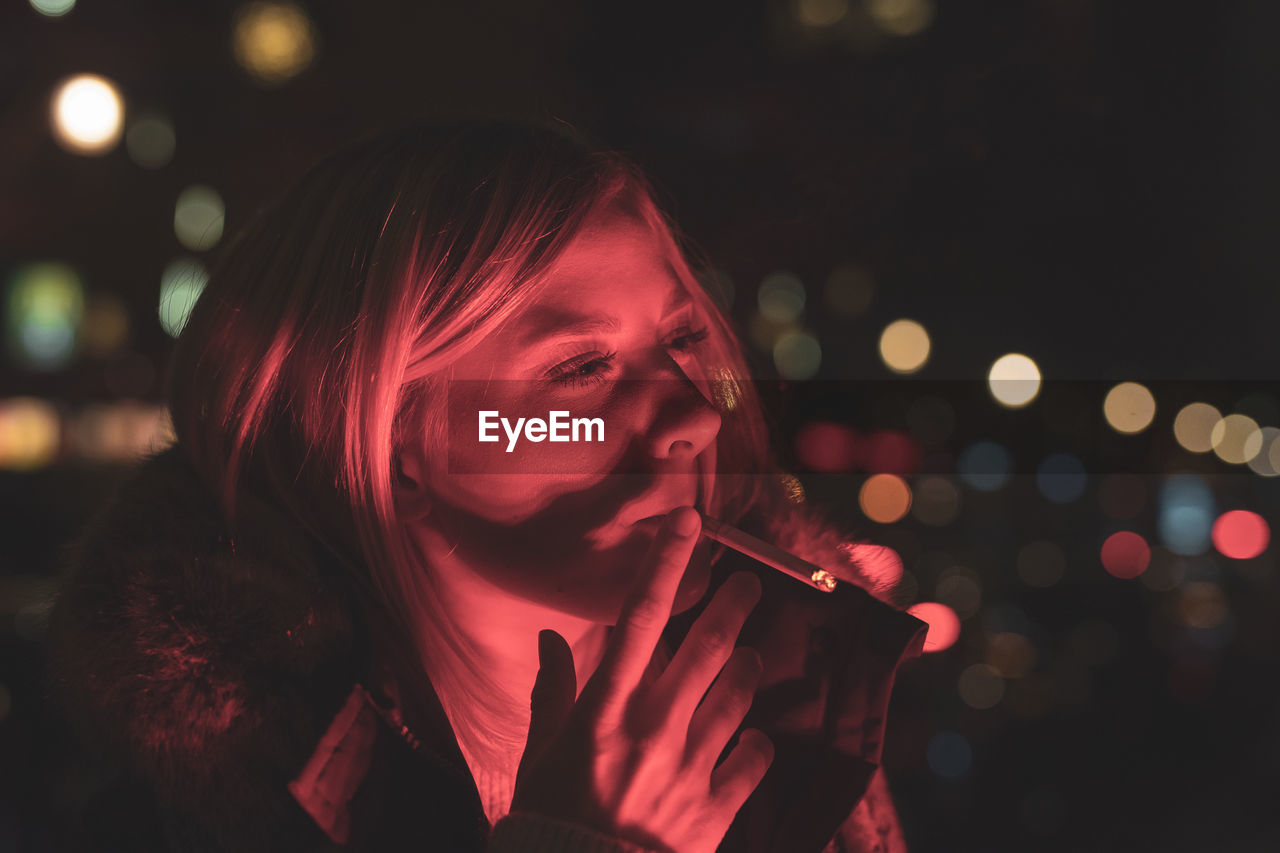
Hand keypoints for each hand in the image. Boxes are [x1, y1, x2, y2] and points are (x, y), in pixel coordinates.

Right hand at [509, 506, 774, 852]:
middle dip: (732, 609)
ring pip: (736, 698)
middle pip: (705, 650)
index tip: (689, 522)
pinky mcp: (712, 812)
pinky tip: (754, 738)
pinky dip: (756, 744)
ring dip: (746, 671)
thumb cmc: (551, 821)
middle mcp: (651, 730)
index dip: (666, 565)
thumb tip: (551, 640)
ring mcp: (687, 770)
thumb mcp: (540, 756)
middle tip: (748, 586)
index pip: (638, 619)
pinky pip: (751, 762)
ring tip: (751, 657)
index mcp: (603, 712)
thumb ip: (553, 694)